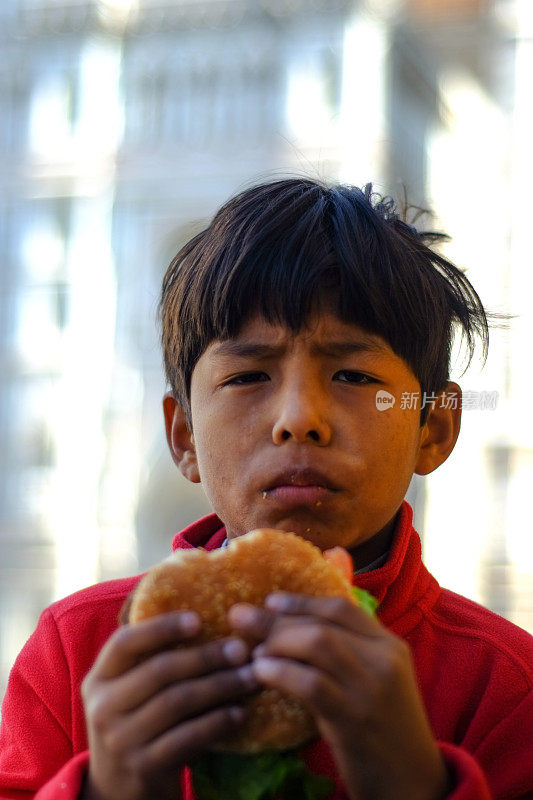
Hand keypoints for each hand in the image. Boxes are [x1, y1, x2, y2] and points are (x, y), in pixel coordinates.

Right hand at [81, 612, 257, 799]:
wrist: (119, 790)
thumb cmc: (137, 723)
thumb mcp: (128, 690)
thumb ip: (150, 660)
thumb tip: (207, 617)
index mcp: (99, 678)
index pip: (124, 643)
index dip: (161, 628)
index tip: (198, 619)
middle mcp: (103, 707)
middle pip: (160, 671)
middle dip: (205, 657)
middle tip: (241, 649)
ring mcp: (120, 740)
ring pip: (177, 702)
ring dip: (219, 686)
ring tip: (249, 678)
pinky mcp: (142, 767)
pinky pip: (187, 737)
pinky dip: (217, 722)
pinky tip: (239, 712)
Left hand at [229, 594, 448, 799]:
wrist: (414, 784)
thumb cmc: (386, 731)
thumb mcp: (377, 683)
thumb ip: (350, 655)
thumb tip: (295, 631)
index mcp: (390, 646)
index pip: (340, 608)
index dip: (301, 602)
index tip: (270, 600)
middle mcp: (384, 659)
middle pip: (322, 625)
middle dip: (276, 619)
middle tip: (239, 617)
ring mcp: (371, 688)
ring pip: (317, 644)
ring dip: (276, 642)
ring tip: (252, 652)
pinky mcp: (355, 719)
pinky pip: (311, 684)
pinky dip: (281, 672)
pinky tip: (261, 673)